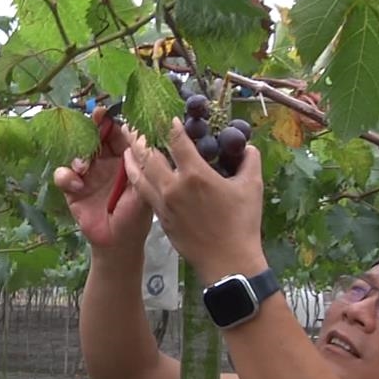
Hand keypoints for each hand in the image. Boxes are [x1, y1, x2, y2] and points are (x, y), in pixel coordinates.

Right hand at [53, 107, 152, 249]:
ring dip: (79, 155)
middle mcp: (105, 163)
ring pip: (77, 153)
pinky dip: (67, 177)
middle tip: (92, 119)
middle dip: (92, 127)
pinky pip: (63, 175)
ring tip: (84, 166)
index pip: (117, 135)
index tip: (106, 113)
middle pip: (95, 138)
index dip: (112, 123)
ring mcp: (87, 175)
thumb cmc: (135, 217)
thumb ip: (141, 168)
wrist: (117, 244)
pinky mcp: (72, 189)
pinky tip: (77, 185)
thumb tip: (138, 139)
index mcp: (124, 160)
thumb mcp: (142, 191)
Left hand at [124, 117, 266, 282]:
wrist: (227, 262)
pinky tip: (135, 175)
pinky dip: (136, 180)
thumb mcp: (252, 186)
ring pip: (140, 176)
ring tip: (126, 146)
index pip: (177, 141)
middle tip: (130, 125)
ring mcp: (163, 204)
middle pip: (148, 156)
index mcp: (195, 174)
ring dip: (132, 158)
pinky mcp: (160, 219)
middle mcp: (173, 186)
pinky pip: (143, 194)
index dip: (170, 126)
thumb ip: (249, 161)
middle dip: (138, 138)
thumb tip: (247, 147)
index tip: (166, 115)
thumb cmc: (242, 223)